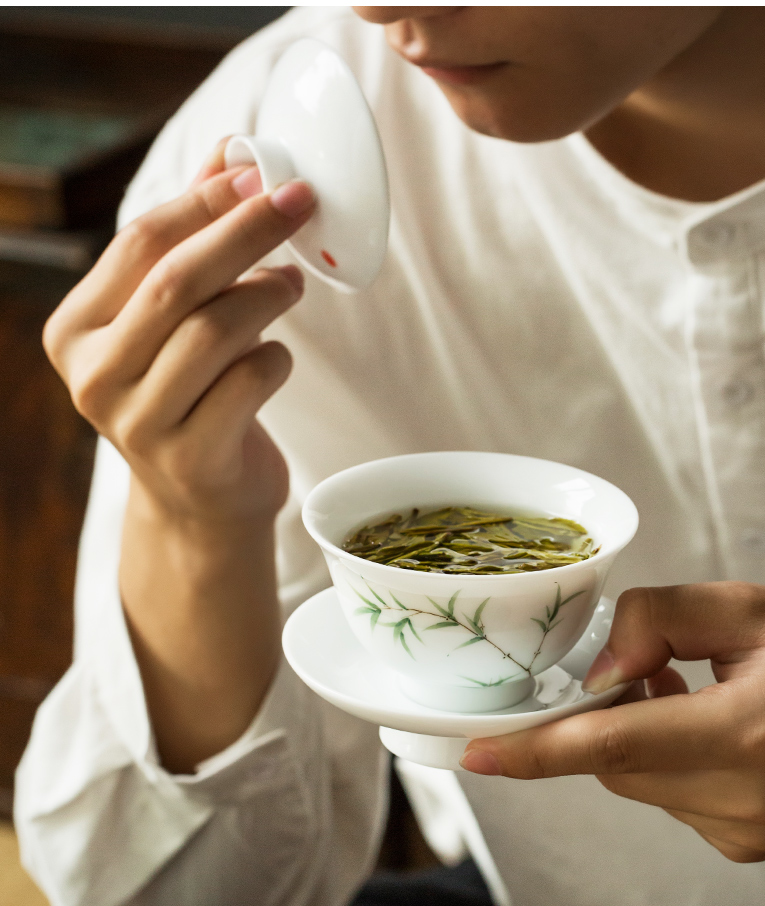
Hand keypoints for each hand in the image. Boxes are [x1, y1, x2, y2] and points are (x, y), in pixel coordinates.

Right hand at [42, 141, 315, 770]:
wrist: (199, 505)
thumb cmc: (189, 397)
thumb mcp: (173, 321)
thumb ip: (192, 241)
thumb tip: (232, 153)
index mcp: (76, 331)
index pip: (141, 243)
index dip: (206, 200)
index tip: (261, 172)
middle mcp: (95, 378)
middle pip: (178, 281)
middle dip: (246, 231)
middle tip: (300, 202)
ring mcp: (139, 425)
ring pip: (216, 330)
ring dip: (269, 295)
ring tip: (294, 286)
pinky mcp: (193, 459)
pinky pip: (250, 383)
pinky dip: (278, 359)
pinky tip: (278, 362)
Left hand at [461, 583, 764, 862]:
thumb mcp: (746, 609)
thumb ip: (662, 620)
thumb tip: (599, 673)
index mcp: (749, 732)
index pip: (616, 746)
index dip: (539, 751)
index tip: (479, 754)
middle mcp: (747, 798)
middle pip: (617, 759)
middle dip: (610, 714)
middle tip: (651, 673)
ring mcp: (747, 831)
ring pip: (636, 779)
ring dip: (641, 735)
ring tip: (695, 695)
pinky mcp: (744, 844)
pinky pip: (666, 795)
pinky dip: (666, 759)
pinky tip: (707, 727)